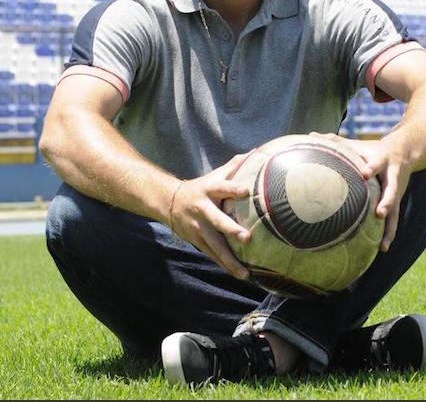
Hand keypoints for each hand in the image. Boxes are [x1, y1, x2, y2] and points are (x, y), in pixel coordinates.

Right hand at [168, 152, 253, 279]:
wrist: (169, 202)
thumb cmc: (201, 187)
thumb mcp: (214, 175)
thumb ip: (234, 166)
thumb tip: (256, 151)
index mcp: (208, 190)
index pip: (222, 188)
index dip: (233, 189)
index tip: (247, 191)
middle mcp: (202, 210)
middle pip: (217, 221)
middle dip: (230, 230)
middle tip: (247, 237)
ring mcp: (198, 228)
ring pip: (214, 246)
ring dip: (230, 260)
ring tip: (245, 273)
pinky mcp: (197, 241)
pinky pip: (213, 255)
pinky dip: (225, 266)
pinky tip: (239, 275)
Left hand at [307, 132, 409, 252]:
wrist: (405, 151)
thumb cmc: (372, 149)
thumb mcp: (358, 144)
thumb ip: (335, 141)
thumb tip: (311, 134)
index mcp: (380, 160)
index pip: (375, 164)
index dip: (370, 168)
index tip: (363, 173)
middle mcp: (391, 177)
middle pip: (392, 189)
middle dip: (387, 201)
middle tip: (379, 212)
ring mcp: (396, 191)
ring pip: (395, 210)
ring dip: (389, 226)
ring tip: (383, 244)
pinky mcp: (397, 202)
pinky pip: (394, 220)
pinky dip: (389, 234)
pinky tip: (382, 249)